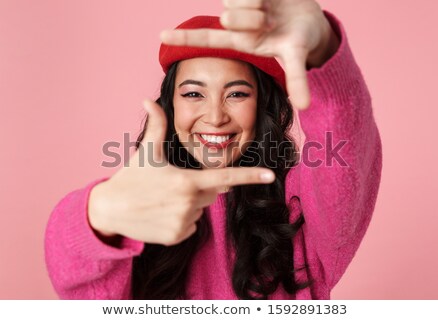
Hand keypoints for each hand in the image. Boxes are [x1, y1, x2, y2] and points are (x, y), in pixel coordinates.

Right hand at [88, 100, 274, 245]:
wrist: (109, 210)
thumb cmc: (130, 176)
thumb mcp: (145, 150)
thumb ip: (156, 124)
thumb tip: (148, 99)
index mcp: (186, 181)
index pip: (225, 177)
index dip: (249, 176)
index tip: (270, 175)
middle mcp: (189, 204)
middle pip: (210, 193)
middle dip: (198, 187)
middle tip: (172, 184)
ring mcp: (182, 223)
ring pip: (200, 210)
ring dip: (189, 204)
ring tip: (163, 199)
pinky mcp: (175, 237)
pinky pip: (190, 226)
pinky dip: (181, 220)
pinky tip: (161, 213)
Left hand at [160, 0, 338, 109]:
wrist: (311, 16)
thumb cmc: (299, 39)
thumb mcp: (295, 57)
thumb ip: (297, 79)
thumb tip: (305, 106)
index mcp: (241, 41)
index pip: (208, 39)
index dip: (185, 39)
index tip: (161, 36)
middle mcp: (235, 21)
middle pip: (229, 17)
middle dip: (252, 19)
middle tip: (269, 22)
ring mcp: (241, 3)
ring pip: (239, 0)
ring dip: (260, 3)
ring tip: (271, 8)